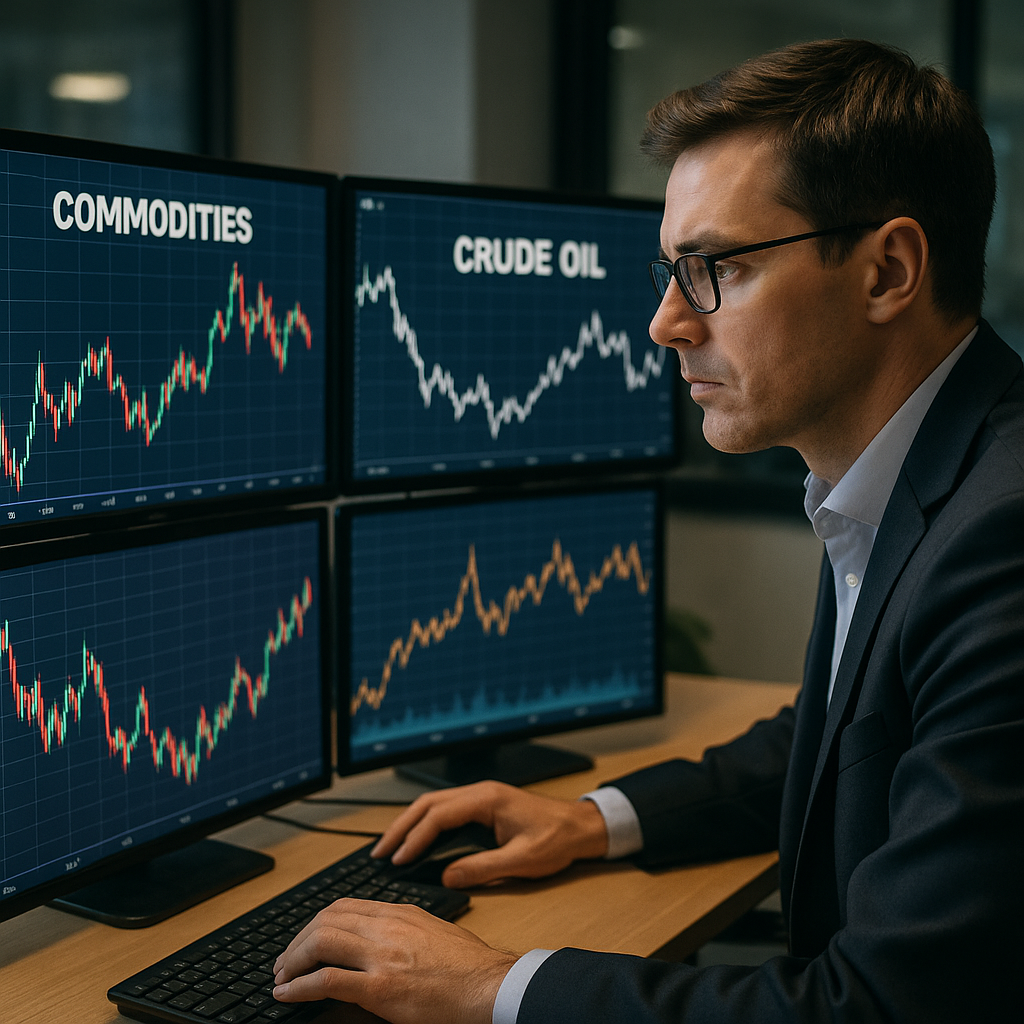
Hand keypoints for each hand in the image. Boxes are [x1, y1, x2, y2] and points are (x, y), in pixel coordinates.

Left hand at [272, 898, 517, 1023]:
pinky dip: (299, 987)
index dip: (315, 923)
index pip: (343, 906)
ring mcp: (382, 956)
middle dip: (297, 941)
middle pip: (325, 920)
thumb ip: (402, 929)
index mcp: (399, 913)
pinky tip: (287, 994)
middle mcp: (387, 927)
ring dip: (292, 961)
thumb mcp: (432, 930)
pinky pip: (327, 980)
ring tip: (281, 977)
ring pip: (320, 942)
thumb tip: (376, 939)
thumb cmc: (469, 965)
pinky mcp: (380, 988)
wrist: (490, 985)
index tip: (304, 940)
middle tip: (284, 962)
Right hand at [371, 780, 608, 886]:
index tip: (398, 860)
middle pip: (428, 804)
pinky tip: (414, 842)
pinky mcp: (482, 806)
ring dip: (409, 824)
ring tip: (389, 849)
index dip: (415, 838)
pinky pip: (445, 811)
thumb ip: (483, 868)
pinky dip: (425, 824)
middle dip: (401, 827)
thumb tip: (447, 876)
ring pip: (433, 805)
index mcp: (487, 800)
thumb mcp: (521, 861)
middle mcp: (480, 792)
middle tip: (379, 854)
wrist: (580, 826)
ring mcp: (480, 796)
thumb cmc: (557, 839)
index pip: (439, 815)